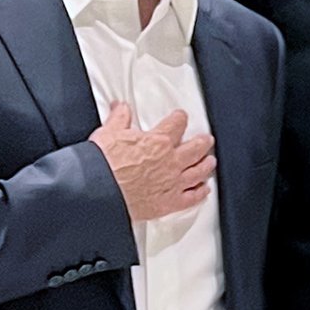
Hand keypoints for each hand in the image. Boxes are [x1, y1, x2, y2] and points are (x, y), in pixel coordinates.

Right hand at [89, 102, 215, 221]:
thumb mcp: (109, 132)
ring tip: (210, 161)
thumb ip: (119, 118)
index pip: (176, 124)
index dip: (180, 118)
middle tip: (207, 139)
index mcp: (158, 142)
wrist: (99, 191)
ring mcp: (172, 183)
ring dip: (206, 165)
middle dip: (203, 142)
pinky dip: (200, 193)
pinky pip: (191, 197)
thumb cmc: (103, 164)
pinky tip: (204, 190)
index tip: (181, 117)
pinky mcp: (169, 203)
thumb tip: (120, 107)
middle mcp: (170, 161)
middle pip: (196, 148)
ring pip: (198, 172)